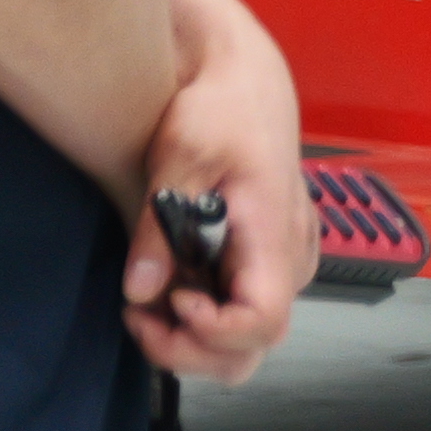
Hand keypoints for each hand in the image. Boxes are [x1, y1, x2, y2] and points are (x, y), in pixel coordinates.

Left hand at [124, 30, 309, 383]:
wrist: (245, 79)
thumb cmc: (220, 109)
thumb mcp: (178, 156)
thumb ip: (159, 226)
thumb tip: (141, 290)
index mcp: (276, 234)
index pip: (261, 321)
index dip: (212, 330)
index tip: (171, 298)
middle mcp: (291, 258)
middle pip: (256, 345)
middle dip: (193, 350)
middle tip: (139, 319)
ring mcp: (284, 260)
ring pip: (251, 338)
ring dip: (196, 341)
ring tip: (148, 310)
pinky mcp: (269, 257)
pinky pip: (246, 309)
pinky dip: (205, 319)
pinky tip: (169, 289)